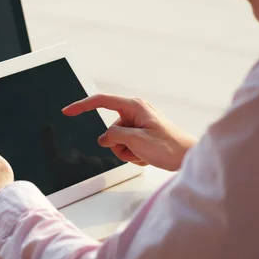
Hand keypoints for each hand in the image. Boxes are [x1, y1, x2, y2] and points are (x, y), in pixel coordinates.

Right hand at [63, 94, 195, 170]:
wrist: (190, 158)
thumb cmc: (170, 147)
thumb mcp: (136, 141)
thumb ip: (114, 136)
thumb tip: (104, 138)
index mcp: (134, 106)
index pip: (101, 101)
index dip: (82, 106)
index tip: (68, 111)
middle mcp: (135, 111)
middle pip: (110, 129)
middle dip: (118, 144)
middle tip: (137, 150)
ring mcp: (139, 122)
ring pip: (117, 140)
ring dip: (127, 151)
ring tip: (144, 154)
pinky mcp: (142, 133)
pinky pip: (127, 145)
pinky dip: (134, 153)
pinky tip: (148, 155)